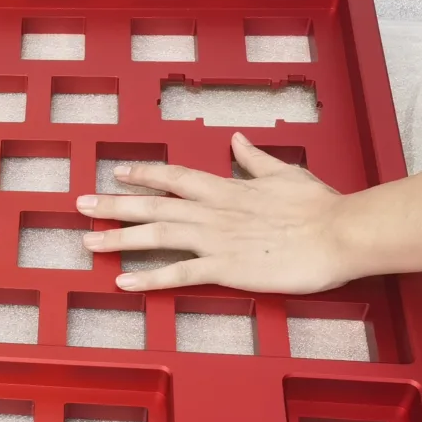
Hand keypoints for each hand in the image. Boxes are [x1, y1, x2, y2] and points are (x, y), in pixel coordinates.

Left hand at [76, 133, 355, 293]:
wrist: (340, 233)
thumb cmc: (319, 206)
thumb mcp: (285, 172)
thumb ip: (254, 159)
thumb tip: (237, 140)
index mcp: (227, 187)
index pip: (175, 177)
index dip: (144, 173)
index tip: (118, 171)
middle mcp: (213, 211)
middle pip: (154, 204)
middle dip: (114, 204)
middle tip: (81, 204)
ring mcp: (216, 239)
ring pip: (157, 235)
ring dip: (119, 237)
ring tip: (88, 241)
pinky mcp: (226, 268)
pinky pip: (179, 273)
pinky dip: (149, 277)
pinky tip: (124, 280)